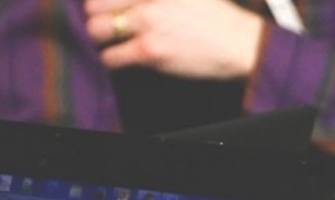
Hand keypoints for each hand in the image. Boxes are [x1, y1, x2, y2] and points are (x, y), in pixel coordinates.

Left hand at [84, 0, 265, 80]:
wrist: (241, 42)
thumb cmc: (219, 17)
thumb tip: (138, 3)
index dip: (102, 2)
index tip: (109, 10)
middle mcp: (146, 0)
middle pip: (93, 6)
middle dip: (98, 18)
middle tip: (109, 27)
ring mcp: (146, 24)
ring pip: (97, 31)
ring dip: (102, 39)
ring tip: (115, 44)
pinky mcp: (149, 50)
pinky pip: (111, 57)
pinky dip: (113, 60)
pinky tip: (124, 59)